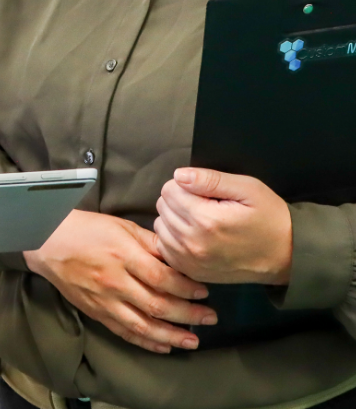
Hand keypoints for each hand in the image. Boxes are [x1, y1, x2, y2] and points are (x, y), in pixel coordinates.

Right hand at [26, 210, 215, 352]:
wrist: (46, 241)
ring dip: (171, 336)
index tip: (204, 291)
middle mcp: (115, 281)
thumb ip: (149, 242)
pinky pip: (124, 332)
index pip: (162, 278)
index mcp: (123, 255)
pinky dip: (145, 342)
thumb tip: (177, 255)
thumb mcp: (120, 225)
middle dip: (188, 314)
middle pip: (158, 305)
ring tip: (192, 340)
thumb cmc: (84, 228)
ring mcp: (104, 300)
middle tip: (210, 317)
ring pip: (143, 326)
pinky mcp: (95, 311)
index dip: (187, 287)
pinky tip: (163, 345)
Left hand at [155, 168, 291, 285]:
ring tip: (199, 219)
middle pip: (163, 206)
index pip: (170, 189)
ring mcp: (191, 261)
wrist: (287, 256)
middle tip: (204, 204)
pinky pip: (164, 247)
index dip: (185, 184)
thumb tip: (179, 175)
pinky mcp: (191, 272)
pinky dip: (173, 238)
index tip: (204, 191)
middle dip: (179, 199)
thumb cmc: (269, 218)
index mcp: (207, 220)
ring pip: (160, 226)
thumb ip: (211, 179)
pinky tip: (192, 234)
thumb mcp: (248, 189)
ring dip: (174, 218)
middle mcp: (194, 243)